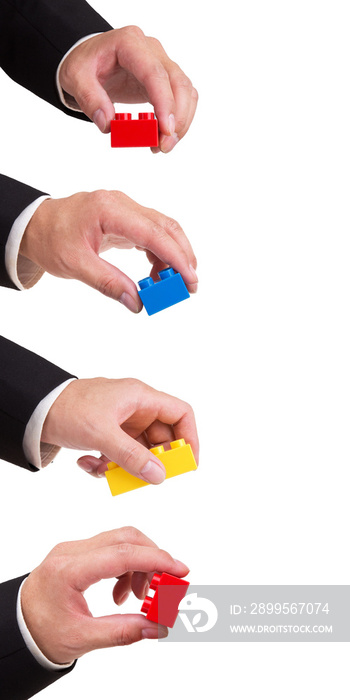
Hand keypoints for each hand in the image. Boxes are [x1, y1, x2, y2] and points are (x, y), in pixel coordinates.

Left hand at [20, 191, 197, 312]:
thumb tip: (137, 303)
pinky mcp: (126, 218)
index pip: (153, 233)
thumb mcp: (75, 265)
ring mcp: (125, 209)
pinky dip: (160, 253)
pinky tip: (157, 274)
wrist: (37, 224)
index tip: (189, 280)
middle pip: (166, 227)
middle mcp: (122, 204)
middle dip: (182, 257)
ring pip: (163, 229)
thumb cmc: (51, 239)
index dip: (176, 257)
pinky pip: (152, 233)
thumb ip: (108, 283)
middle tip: (189, 287)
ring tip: (171, 285)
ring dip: (173, 256)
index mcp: (109, 210)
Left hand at [21, 527, 188, 663]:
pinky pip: (112, 548)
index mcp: (68, 570)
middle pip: (125, 538)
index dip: (156, 560)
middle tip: (168, 585)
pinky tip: (124, 594)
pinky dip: (127, 566)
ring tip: (140, 598)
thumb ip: (123, 631)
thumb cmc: (43, 631)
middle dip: (153, 559)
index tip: (180, 571)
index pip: (121, 554)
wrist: (18, 626)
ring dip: (140, 565)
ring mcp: (74, 548)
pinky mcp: (78, 551)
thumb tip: (158, 627)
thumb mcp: (82, 638)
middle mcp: (71, 551)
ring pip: (121, 541)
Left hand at [41, 377, 198, 482]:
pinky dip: (107, 466)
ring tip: (104, 471)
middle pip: (161, 437)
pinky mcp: (107, 434)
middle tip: (144, 479)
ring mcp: (121, 422)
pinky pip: (119, 455)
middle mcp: (135, 408)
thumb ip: (132, 456)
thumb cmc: (69, 409)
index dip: (190, 438)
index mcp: (140, 398)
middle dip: (152, 461)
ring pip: (139, 451)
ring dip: (125, 467)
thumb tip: (159, 476)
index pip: (180, 413)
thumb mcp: (101, 434)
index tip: (187, 464)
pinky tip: (88, 464)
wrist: (35, 409)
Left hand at [58, 27, 197, 152]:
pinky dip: (178, 120)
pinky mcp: (165, 80)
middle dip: (177, 118)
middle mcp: (151, 50)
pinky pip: (182, 98)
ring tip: (162, 145)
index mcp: (129, 43)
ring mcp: (161, 63)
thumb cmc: (84, 65)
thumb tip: (108, 125)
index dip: (165, 102)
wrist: (89, 60)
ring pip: (185, 91)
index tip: (165, 130)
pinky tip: (163, 136)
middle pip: (178, 82)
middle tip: (164, 146)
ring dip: (181, 122)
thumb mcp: (75, 78)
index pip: (155, 73)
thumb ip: (90, 100)